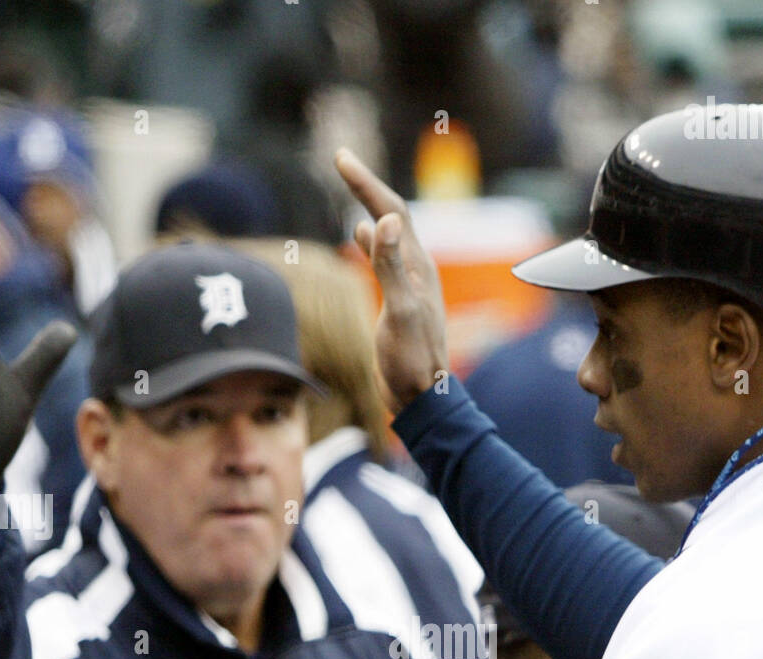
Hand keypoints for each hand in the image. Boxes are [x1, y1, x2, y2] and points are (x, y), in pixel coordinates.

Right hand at [334, 148, 448, 411]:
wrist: (422, 398)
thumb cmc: (411, 362)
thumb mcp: (400, 313)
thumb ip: (392, 267)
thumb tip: (386, 220)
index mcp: (418, 267)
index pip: (392, 211)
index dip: (366, 182)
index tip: (340, 157)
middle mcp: (416, 269)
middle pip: (392, 215)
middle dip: (366, 185)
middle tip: (341, 158)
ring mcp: (409, 284)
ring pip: (388, 233)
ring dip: (368, 206)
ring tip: (352, 184)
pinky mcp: (399, 300)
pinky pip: (385, 257)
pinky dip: (369, 239)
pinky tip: (359, 235)